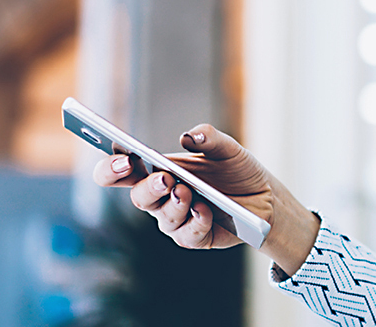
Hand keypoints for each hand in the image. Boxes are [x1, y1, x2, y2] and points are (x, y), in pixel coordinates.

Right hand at [92, 124, 319, 273]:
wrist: (265, 196)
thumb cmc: (236, 169)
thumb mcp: (227, 148)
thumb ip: (209, 137)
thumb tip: (189, 136)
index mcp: (157, 170)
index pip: (120, 172)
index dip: (110, 168)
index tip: (122, 160)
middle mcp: (161, 197)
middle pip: (138, 198)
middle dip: (148, 188)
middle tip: (165, 178)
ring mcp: (176, 220)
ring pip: (162, 218)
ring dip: (175, 205)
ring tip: (188, 192)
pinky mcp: (194, 238)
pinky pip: (187, 235)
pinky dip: (196, 222)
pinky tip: (206, 211)